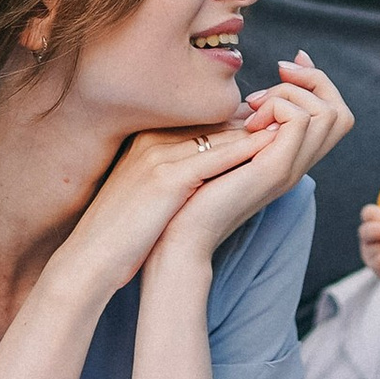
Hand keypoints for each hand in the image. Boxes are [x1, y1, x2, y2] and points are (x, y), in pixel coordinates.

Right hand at [63, 119, 272, 301]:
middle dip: (252, 120)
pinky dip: (245, 150)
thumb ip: (171, 173)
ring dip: (256, 129)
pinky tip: (271, 147)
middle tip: (288, 118)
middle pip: (212, 121)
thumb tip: (206, 172)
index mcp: (146, 139)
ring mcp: (157, 155)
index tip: (267, 124)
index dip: (237, 123)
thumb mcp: (145, 193)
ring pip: (218, 134)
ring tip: (290, 125)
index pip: (201, 121)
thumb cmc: (120, 233)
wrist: (89, 260)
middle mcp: (151, 139)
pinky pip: (214, 157)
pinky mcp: (165, 177)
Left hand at [152, 56, 352, 269]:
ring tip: (254, 106)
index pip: (335, 115)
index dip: (317, 82)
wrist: (182, 234)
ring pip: (327, 113)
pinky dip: (278, 106)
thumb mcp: (228, 146)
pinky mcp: (274, 169)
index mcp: (291, 158)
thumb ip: (247, 123)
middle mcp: (299, 164)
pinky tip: (248, 121)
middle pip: (340, 112)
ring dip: (290, 94)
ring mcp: (291, 168)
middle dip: (312, 81)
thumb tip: (254, 92)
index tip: (287, 66)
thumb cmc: (193, 191)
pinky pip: (300, 121)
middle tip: (272, 79)